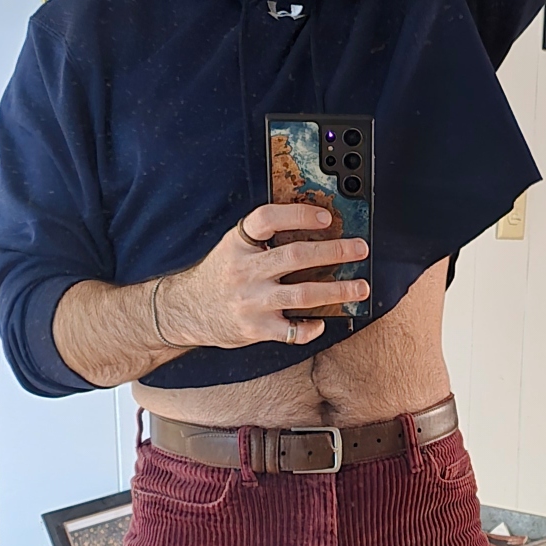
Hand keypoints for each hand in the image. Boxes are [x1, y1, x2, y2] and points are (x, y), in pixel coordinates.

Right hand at [156, 205, 369, 348]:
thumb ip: (262, 238)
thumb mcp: (232, 248)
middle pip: (296, 256)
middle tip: (359, 249)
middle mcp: (245, 271)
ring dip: (338, 290)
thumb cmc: (218, 276)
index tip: (326, 218)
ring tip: (360, 287)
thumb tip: (311, 228)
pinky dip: (311, 327)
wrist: (185, 310)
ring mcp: (252, 301)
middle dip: (334, 251)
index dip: (299, 215)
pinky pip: (292, 331)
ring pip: (303, 294)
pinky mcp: (256, 328)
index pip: (268, 219)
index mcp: (238, 244)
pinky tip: (321, 321)